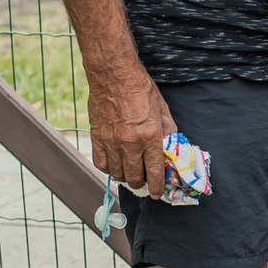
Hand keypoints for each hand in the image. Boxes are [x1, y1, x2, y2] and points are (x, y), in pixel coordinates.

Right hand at [87, 64, 174, 197]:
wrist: (113, 74)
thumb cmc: (140, 88)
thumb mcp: (162, 108)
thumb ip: (167, 130)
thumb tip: (170, 146)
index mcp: (150, 136)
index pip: (154, 172)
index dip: (156, 187)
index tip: (156, 193)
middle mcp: (130, 143)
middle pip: (134, 177)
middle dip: (140, 183)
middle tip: (143, 182)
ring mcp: (111, 142)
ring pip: (117, 173)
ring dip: (125, 177)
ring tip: (129, 173)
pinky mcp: (97, 137)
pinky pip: (100, 163)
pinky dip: (108, 168)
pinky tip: (113, 165)